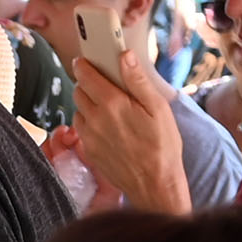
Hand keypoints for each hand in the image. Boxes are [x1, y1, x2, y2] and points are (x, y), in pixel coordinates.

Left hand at [57, 11, 196, 216]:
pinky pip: (82, 128)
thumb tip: (124, 56)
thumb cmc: (162, 145)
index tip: (85, 59)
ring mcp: (90, 136)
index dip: (84, 64)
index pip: (86, 75)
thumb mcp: (158, 108)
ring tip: (108, 105)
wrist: (155, 185)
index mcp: (113, 104)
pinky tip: (107, 124)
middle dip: (87, 82)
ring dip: (88, 103)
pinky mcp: (90, 151)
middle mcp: (96, 119)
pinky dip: (89, 121)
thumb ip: (138, 80)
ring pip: (78, 109)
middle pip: (78, 90)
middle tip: (102, 82)